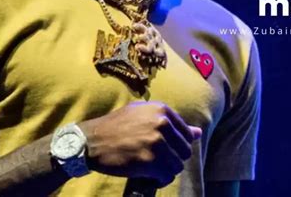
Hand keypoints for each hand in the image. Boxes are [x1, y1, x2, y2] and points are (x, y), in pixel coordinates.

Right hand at [78, 102, 201, 186]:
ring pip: (177, 165)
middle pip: (184, 151)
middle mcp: (162, 124)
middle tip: (158, 161)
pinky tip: (149, 177)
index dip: (177, 145)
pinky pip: (166, 176)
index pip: (187, 134)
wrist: (93, 140)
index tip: (165, 150)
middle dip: (173, 158)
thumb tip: (198, 132)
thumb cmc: (117, 126)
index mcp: (162, 110)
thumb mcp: (144, 115)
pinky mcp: (149, 161)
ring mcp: (156, 142)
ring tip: (153, 169)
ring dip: (167, 170)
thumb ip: (171, 122)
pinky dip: (160, 180)